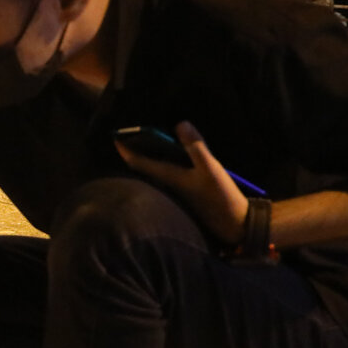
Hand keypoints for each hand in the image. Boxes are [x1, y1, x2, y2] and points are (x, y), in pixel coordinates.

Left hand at [115, 120, 249, 244]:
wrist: (233, 224)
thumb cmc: (219, 196)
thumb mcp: (210, 168)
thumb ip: (195, 146)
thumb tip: (180, 124)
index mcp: (168, 176)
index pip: (139, 162)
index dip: (126, 149)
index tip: (115, 136)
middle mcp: (167, 183)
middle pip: (145, 165)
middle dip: (135, 151)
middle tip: (128, 134)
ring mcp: (176, 188)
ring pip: (156, 170)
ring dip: (150, 156)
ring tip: (146, 139)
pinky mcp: (185, 191)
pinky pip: (168, 173)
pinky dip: (164, 161)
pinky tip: (170, 154)